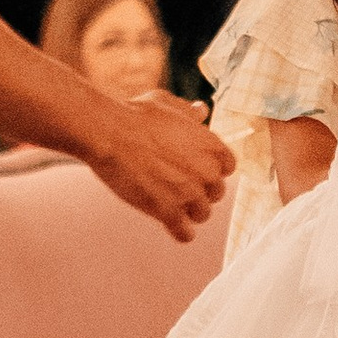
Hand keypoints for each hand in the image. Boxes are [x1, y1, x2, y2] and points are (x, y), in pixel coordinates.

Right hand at [86, 91, 233, 242]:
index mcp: (212, 146)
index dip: (212, 169)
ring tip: (172, 204)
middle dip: (200, 191)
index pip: (227, 167)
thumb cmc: (135, 115)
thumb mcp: (167, 103)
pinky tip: (174, 227)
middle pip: (216, 193)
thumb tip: (202, 111)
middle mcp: (207, 171)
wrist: (110, 133)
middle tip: (178, 185)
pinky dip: (180, 232)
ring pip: (202, 214)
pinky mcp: (168, 211)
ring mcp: (189, 193)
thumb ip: (188, 112)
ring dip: (189, 211)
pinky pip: (185, 233)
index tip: (196, 169)